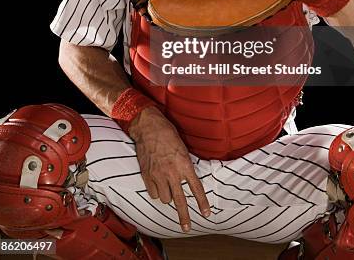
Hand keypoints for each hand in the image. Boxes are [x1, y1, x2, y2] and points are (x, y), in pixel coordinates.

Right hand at [128, 106, 210, 231]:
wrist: (148, 127)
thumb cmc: (167, 133)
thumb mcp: (182, 148)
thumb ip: (185, 165)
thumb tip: (188, 178)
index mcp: (184, 164)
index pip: (196, 188)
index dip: (202, 202)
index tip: (206, 213)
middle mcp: (172, 172)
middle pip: (180, 200)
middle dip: (184, 216)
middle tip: (187, 228)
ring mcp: (158, 175)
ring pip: (165, 199)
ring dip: (168, 196)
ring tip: (168, 187)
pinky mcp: (147, 175)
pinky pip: (153, 193)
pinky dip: (156, 192)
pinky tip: (157, 185)